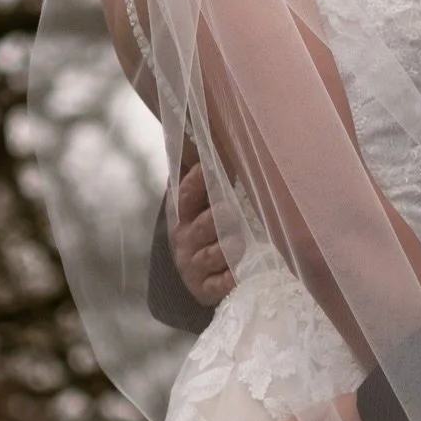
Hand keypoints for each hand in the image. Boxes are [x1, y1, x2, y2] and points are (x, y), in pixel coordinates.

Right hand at [168, 162, 240, 305]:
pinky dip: (228, 281)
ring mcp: (195, 265)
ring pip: (210, 256)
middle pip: (200, 227)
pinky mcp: (207, 288)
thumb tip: (199, 131)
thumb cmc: (200, 226)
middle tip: (228, 210)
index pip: (185, 195)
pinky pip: (218, 286)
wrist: (194, 273)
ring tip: (236, 243)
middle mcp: (186, 239)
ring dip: (224, 249)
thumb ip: (195, 170)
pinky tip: (238, 276)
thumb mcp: (194, 200)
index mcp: (182, 213)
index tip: (206, 168)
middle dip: (214, 219)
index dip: (194, 182)